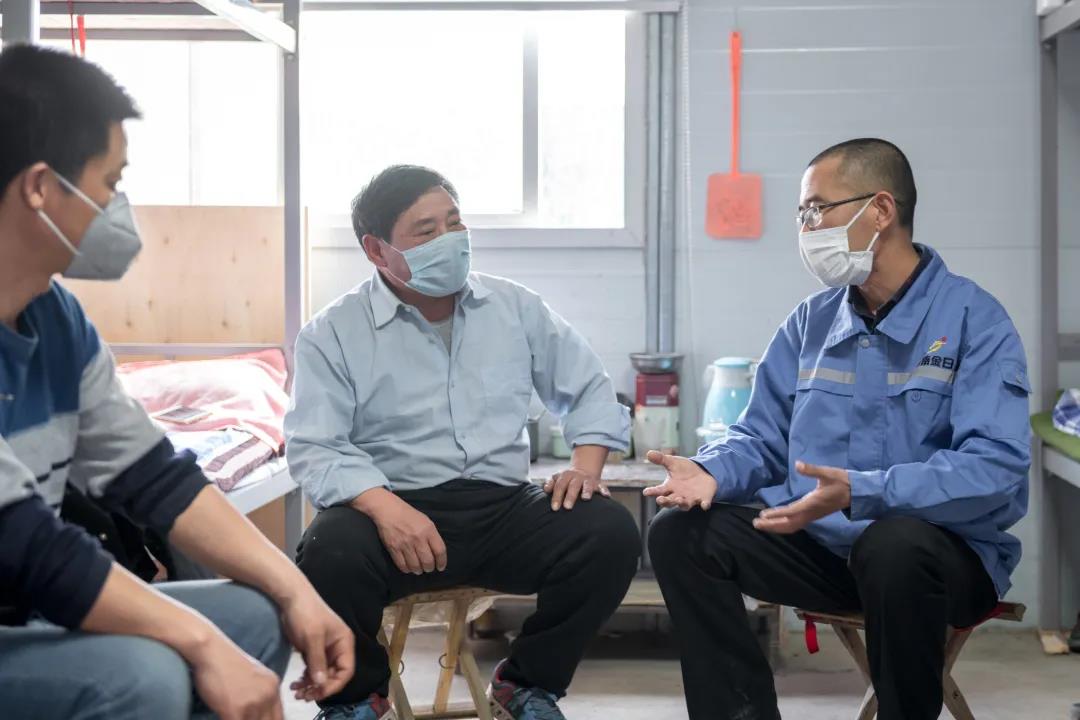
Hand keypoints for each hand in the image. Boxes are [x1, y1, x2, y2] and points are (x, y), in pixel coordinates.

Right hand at [190, 635, 282, 719]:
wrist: (210, 651)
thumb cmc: (225, 664)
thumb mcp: (254, 676)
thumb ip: (261, 694)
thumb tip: (261, 713)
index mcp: (274, 687)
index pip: (280, 717)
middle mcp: (268, 695)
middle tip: (245, 719)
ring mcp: (253, 703)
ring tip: (234, 717)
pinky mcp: (235, 710)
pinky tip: (224, 718)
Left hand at [281, 587, 355, 702]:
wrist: (291, 597)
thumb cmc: (306, 614)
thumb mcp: (312, 638)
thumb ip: (317, 661)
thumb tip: (321, 684)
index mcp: (344, 643)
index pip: (346, 670)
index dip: (334, 684)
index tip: (318, 693)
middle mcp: (338, 648)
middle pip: (334, 675)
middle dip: (320, 687)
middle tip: (304, 696)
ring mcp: (325, 649)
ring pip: (322, 674)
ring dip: (311, 685)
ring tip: (296, 692)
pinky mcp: (313, 650)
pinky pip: (313, 669)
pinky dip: (306, 678)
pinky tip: (295, 684)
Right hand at [353, 489, 447, 574]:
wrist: (389, 511)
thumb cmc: (410, 516)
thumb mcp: (426, 522)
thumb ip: (432, 536)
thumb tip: (436, 553)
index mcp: (428, 530)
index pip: (440, 551)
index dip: (442, 562)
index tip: (440, 567)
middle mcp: (418, 538)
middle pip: (428, 561)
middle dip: (429, 568)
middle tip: (428, 568)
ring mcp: (405, 544)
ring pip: (415, 566)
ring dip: (418, 570)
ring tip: (418, 569)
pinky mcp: (394, 549)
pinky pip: (402, 565)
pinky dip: (407, 569)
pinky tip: (409, 568)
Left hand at [544, 467, 609, 510]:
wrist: (583, 471)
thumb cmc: (567, 480)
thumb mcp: (558, 478)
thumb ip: (550, 483)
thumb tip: (545, 489)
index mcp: (565, 476)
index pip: (559, 485)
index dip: (556, 496)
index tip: (554, 508)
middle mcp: (577, 477)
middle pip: (573, 485)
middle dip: (570, 496)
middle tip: (567, 507)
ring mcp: (588, 480)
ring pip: (588, 484)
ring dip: (587, 490)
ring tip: (585, 498)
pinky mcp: (598, 484)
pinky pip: (602, 486)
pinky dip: (604, 490)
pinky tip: (606, 496)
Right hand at [642, 451, 717, 510]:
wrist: (702, 472)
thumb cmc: (684, 470)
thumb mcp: (673, 462)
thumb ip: (661, 459)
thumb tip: (649, 453)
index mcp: (669, 487)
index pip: (659, 491)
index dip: (652, 492)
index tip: (646, 492)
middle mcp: (678, 495)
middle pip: (669, 502)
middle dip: (665, 501)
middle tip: (660, 500)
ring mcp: (690, 498)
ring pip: (684, 505)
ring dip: (681, 504)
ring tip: (679, 500)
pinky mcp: (703, 499)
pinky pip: (703, 504)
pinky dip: (704, 505)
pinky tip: (704, 505)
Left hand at [752, 461, 850, 533]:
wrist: (857, 494)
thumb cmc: (843, 482)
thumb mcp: (828, 473)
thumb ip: (812, 470)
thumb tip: (798, 464)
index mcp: (813, 503)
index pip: (792, 511)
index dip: (777, 514)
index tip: (763, 515)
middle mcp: (811, 513)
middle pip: (789, 524)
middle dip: (772, 525)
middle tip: (756, 524)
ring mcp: (812, 516)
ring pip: (792, 526)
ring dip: (776, 526)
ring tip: (761, 524)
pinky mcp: (813, 515)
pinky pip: (796, 524)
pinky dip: (784, 525)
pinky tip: (775, 522)